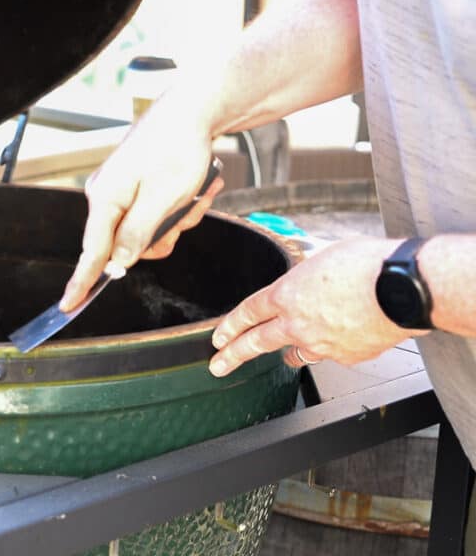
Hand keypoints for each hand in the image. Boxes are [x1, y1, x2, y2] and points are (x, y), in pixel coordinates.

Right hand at [60, 98, 219, 311]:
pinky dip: (178, 207)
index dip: (81, 282)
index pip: (90, 252)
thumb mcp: (162, 199)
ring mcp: (121, 191)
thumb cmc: (177, 146)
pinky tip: (193, 186)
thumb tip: (117, 264)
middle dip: (164, 234)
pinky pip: (155, 214)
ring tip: (195, 192)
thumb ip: (136, 235)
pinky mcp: (135, 187)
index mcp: (105, 198)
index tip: (69, 306)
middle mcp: (106, 195)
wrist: (192, 110)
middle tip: (187, 209)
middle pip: (128, 244)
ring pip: (148, 231)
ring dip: (178, 219)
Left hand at [209, 238, 428, 376]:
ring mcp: (321, 344)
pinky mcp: (346, 356)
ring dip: (288, 352)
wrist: (403, 288)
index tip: (218, 337)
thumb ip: (307, 273)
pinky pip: (332, 354)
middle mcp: (297, 323)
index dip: (230, 325)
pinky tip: (344, 337)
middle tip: (218, 365)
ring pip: (295, 354)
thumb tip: (304, 276)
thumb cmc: (369, 264)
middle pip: (256, 343)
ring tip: (286, 353)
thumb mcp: (325, 255)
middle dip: (233, 355)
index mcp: (286, 294)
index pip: (247, 312)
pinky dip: (333, 347)